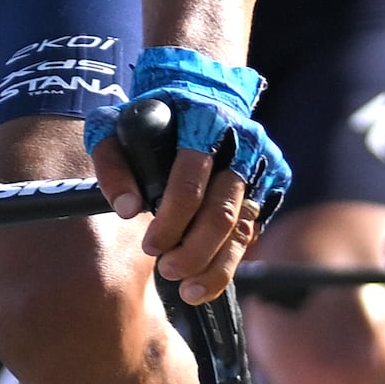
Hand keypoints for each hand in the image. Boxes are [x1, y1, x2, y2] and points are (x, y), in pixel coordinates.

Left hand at [85, 48, 286, 295]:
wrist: (205, 92)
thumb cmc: (154, 116)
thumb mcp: (117, 125)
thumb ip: (112, 164)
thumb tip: (128, 210)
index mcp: (203, 123)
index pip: (190, 181)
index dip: (170, 221)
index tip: (150, 247)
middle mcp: (241, 144)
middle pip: (221, 213)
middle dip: (193, 251)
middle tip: (167, 271)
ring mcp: (261, 166)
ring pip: (243, 228)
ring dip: (216, 266)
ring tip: (188, 290)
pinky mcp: (272, 184)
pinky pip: (254, 231)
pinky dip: (232, 259)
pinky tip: (208, 278)